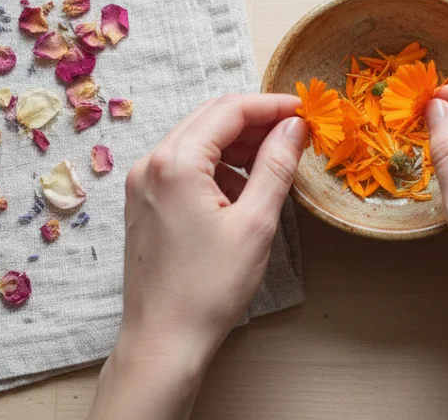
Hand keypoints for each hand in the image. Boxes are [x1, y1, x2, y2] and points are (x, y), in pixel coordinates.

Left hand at [91, 94, 306, 419]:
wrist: (163, 341)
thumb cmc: (208, 288)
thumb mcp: (255, 223)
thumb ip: (276, 166)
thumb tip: (295, 126)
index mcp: (175, 162)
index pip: (229, 110)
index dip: (272, 105)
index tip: (306, 111)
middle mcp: (150, 164)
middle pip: (210, 119)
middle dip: (255, 122)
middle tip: (295, 135)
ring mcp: (141, 184)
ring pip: (196, 142)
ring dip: (236, 146)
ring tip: (273, 166)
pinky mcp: (142, 204)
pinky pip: (183, 167)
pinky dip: (216, 168)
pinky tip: (242, 193)